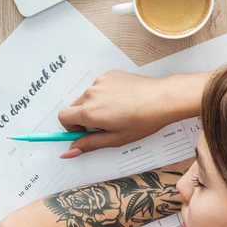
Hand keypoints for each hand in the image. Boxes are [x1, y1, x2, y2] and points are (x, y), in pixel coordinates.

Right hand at [58, 71, 179, 158]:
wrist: (162, 99)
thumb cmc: (142, 121)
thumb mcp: (115, 138)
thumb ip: (88, 144)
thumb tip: (67, 153)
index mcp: (89, 112)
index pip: (63, 117)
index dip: (71, 127)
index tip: (86, 132)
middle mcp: (90, 93)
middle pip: (75, 107)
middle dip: (85, 117)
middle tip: (107, 124)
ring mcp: (100, 81)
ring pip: (89, 96)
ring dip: (96, 105)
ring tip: (119, 111)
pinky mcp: (110, 74)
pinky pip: (100, 86)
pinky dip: (106, 94)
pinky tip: (124, 99)